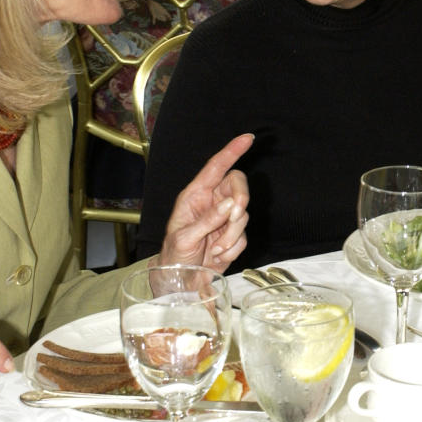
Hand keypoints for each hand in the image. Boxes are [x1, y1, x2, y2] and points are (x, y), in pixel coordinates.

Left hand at [158, 133, 252, 272]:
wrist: (182, 282)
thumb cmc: (174, 256)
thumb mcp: (184, 238)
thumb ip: (207, 220)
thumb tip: (230, 205)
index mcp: (195, 196)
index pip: (216, 167)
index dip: (232, 151)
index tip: (248, 138)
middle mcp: (212, 203)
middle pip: (238, 186)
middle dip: (241, 200)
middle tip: (235, 215)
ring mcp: (224, 219)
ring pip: (243, 214)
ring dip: (232, 234)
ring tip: (214, 248)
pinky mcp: (234, 236)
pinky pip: (244, 236)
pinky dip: (233, 247)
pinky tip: (218, 255)